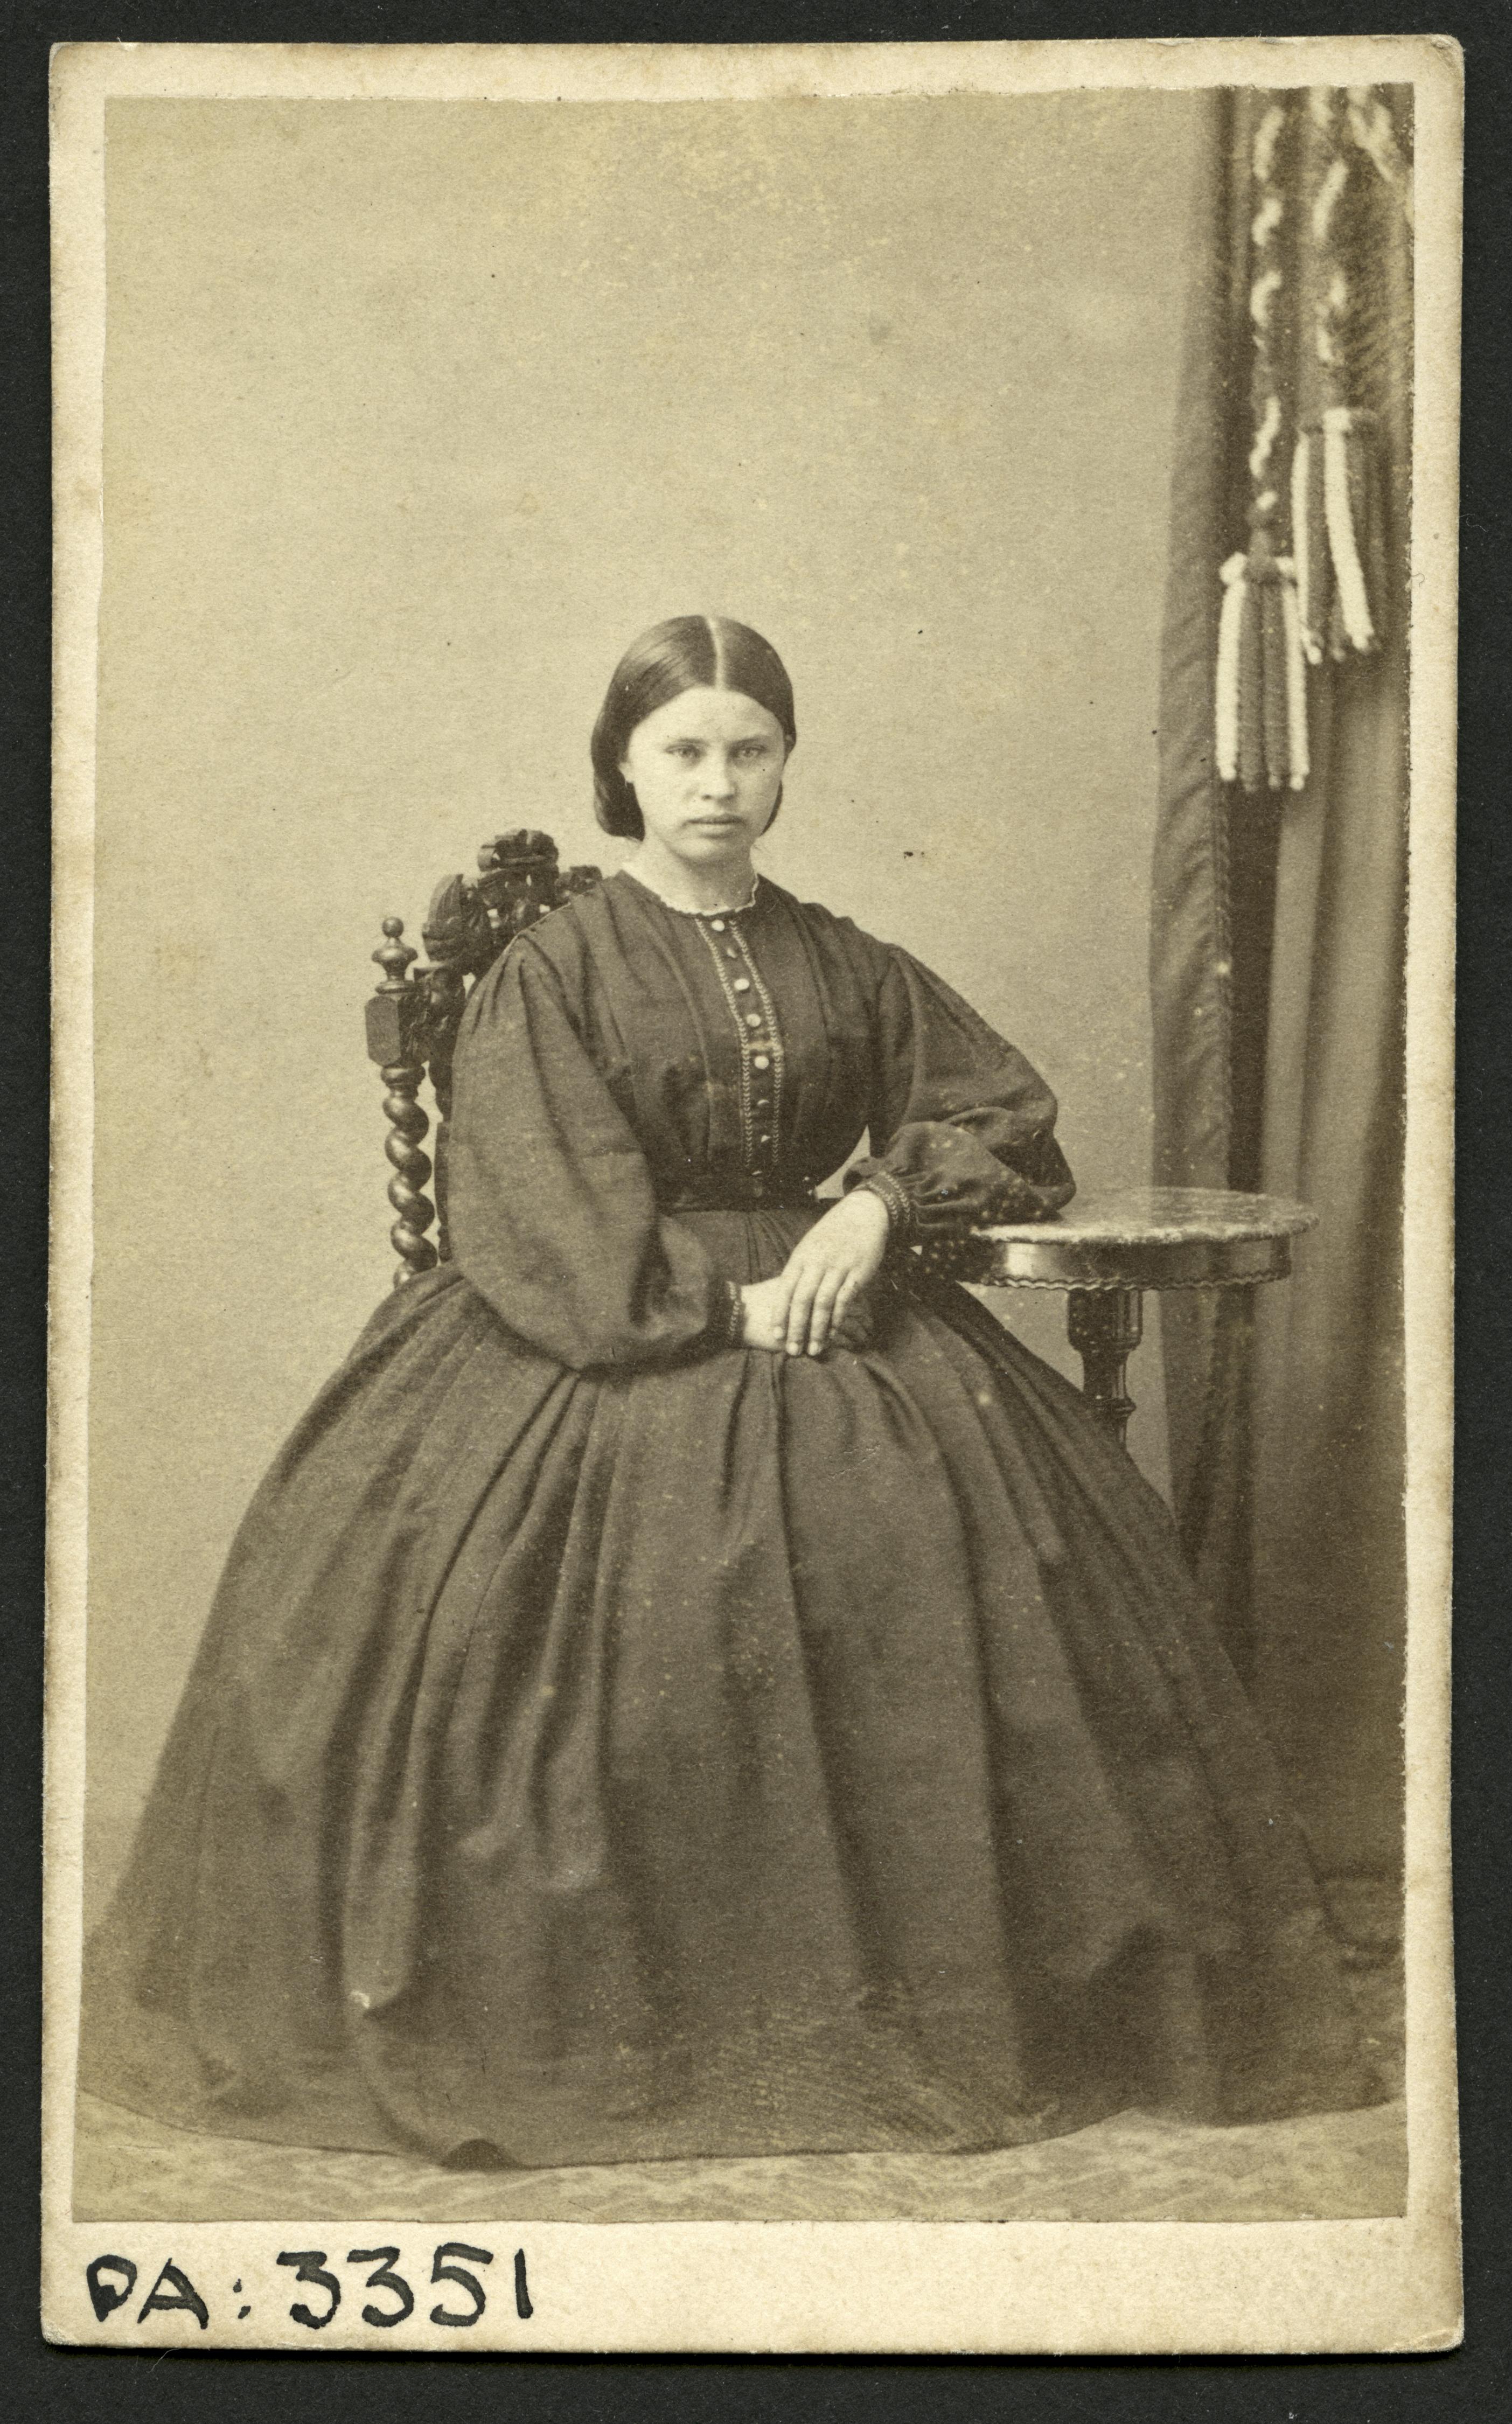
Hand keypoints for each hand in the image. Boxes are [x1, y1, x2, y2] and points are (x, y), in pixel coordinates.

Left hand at [739, 1190, 891, 1357]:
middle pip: (802, 1300)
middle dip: (796, 1328)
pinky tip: (834, 1334)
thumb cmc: (832, 1233)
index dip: (780, 1313)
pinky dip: (839, 1319)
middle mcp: (817, 1263)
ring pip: (823, 1303)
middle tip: (792, 1350)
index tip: (776, 1334)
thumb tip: (784, 1296)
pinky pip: (845, 1300)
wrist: (862, 1213)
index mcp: (801, 1257)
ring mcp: (838, 1267)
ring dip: (817, 1329)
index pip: (785, 1289)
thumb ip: (798, 1270)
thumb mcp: (808, 1247)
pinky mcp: (858, 1273)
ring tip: (814, 1349)